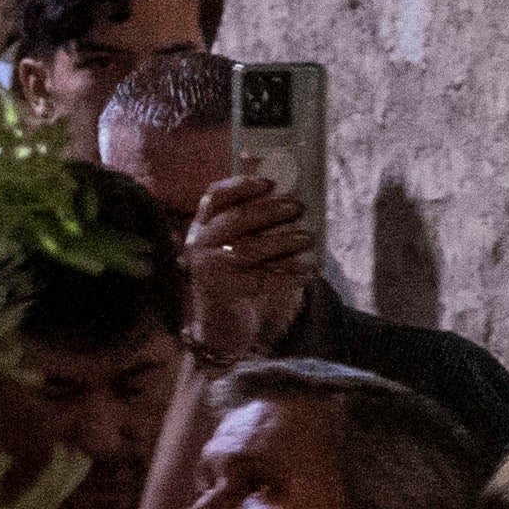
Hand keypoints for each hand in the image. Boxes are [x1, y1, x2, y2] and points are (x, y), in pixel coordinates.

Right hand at [176, 166, 310, 364]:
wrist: (219, 326)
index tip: (270, 183)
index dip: (241, 186)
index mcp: (201, 226)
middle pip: (236, 220)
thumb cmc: (234, 278)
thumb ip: (250, 228)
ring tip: (309, 238)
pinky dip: (289, 273)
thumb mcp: (234, 248)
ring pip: (249, 248)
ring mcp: (209, 268)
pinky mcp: (224, 291)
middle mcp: (199, 244)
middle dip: (270, 211)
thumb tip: (289, 203)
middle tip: (299, 207)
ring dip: (283, 241)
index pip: (214, 197)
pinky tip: (309, 271)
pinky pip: (262, 278)